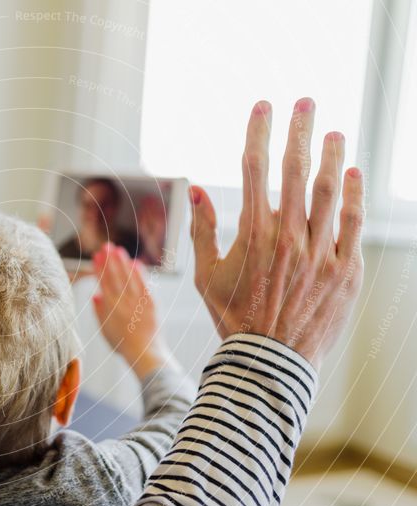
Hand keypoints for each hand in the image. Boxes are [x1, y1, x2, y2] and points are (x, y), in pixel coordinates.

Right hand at [92, 243, 177, 378]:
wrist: (145, 353)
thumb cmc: (123, 345)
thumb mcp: (105, 330)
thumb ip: (99, 312)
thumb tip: (95, 295)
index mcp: (109, 308)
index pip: (103, 283)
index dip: (99, 269)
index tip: (96, 257)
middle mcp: (123, 302)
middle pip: (115, 277)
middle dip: (109, 260)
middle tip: (105, 247)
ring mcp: (137, 302)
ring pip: (128, 278)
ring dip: (123, 262)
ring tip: (118, 250)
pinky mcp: (151, 303)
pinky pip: (144, 284)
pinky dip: (139, 273)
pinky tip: (135, 263)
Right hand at [190, 98, 364, 368]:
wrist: (270, 359)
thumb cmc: (233, 316)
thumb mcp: (207, 274)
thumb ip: (201, 229)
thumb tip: (195, 189)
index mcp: (251, 233)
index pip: (254, 168)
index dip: (258, 132)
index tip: (263, 106)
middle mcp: (287, 236)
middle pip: (294, 169)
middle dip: (299, 130)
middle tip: (305, 102)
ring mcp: (319, 252)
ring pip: (329, 191)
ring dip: (331, 155)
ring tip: (334, 132)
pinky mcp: (344, 269)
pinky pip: (352, 223)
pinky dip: (354, 195)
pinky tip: (353, 174)